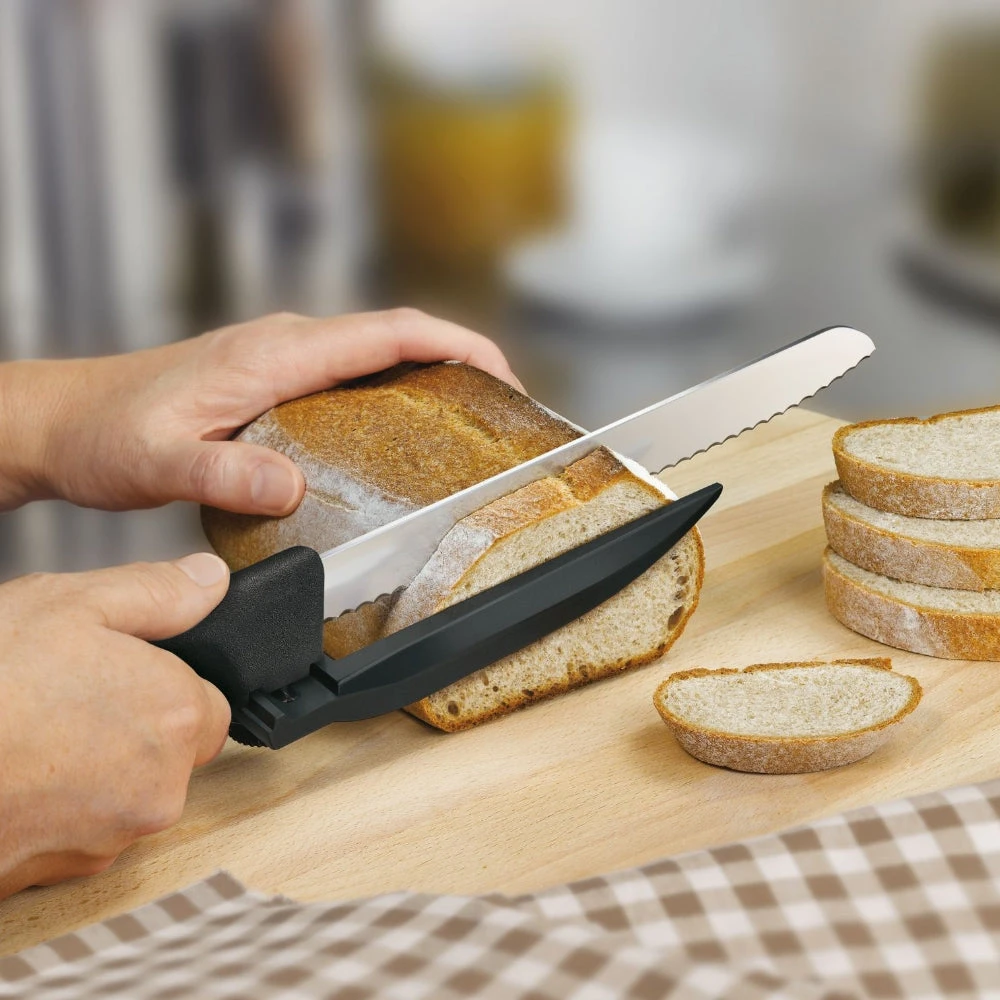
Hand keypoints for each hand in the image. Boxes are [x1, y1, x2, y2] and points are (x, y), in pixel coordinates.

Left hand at [0, 309, 522, 512]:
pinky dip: (391, 386)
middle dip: (458, 358)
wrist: (63, 420)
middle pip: (394, 335)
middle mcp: (283, 345)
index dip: (453, 345)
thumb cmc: (105, 432)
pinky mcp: (270, 378)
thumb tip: (291, 488)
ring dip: (428, 371)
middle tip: (500, 406)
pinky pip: (349, 372)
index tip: (499, 373)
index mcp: (272, 354)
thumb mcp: (157, 462)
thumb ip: (222, 474)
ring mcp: (278, 358)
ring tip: (467, 416)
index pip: (385, 333)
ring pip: (374, 351)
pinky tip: (398, 426)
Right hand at [0, 552, 230, 896]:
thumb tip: (209, 580)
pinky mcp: (67, 874)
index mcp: (174, 713)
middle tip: (69, 696)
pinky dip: (59, 806)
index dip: (167, 682)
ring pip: (127, 792)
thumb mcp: (68, 604)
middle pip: (172, 751)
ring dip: (95, 767)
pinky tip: (18, 772)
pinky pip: (83, 829)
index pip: (211, 702)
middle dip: (133, 724)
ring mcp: (112, 837)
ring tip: (33, 731)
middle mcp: (159, 785)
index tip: (124, 673)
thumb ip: (156, 592)